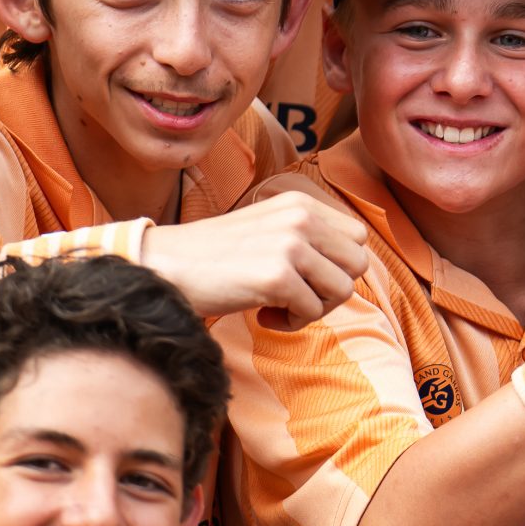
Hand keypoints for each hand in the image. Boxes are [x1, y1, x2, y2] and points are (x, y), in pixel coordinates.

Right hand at [142, 193, 369, 325]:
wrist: (166, 266)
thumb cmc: (217, 257)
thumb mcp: (269, 230)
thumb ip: (309, 238)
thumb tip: (351, 270)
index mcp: (301, 203)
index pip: (358, 239)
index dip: (338, 266)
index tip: (305, 278)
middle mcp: (301, 217)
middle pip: (358, 265)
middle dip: (331, 290)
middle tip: (296, 298)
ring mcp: (291, 245)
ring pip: (343, 290)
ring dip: (313, 309)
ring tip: (277, 306)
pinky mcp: (277, 275)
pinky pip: (312, 311)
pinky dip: (290, 323)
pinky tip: (262, 314)